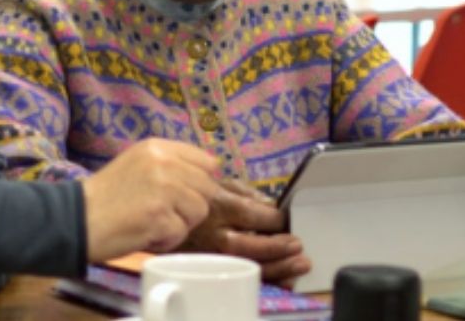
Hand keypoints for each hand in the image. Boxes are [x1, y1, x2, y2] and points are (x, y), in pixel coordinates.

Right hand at [83, 138, 221, 260]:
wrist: (75, 218)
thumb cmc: (105, 196)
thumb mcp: (137, 164)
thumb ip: (170, 164)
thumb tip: (208, 175)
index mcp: (158, 148)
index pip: (207, 162)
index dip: (201, 182)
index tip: (185, 195)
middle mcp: (164, 163)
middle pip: (208, 188)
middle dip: (191, 206)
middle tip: (166, 213)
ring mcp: (163, 189)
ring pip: (199, 211)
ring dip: (180, 224)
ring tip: (154, 223)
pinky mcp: (159, 217)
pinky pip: (181, 233)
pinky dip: (166, 240)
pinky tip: (145, 234)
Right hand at [179, 180, 310, 284]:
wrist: (164, 216)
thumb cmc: (198, 198)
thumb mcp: (219, 184)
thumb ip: (247, 193)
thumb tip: (273, 206)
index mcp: (219, 205)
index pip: (252, 213)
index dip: (276, 218)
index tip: (288, 220)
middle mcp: (214, 233)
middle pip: (249, 245)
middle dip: (277, 247)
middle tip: (298, 245)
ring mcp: (212, 255)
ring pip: (247, 266)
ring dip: (278, 267)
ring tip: (300, 264)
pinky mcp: (211, 268)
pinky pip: (241, 278)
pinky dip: (265, 281)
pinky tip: (285, 279)